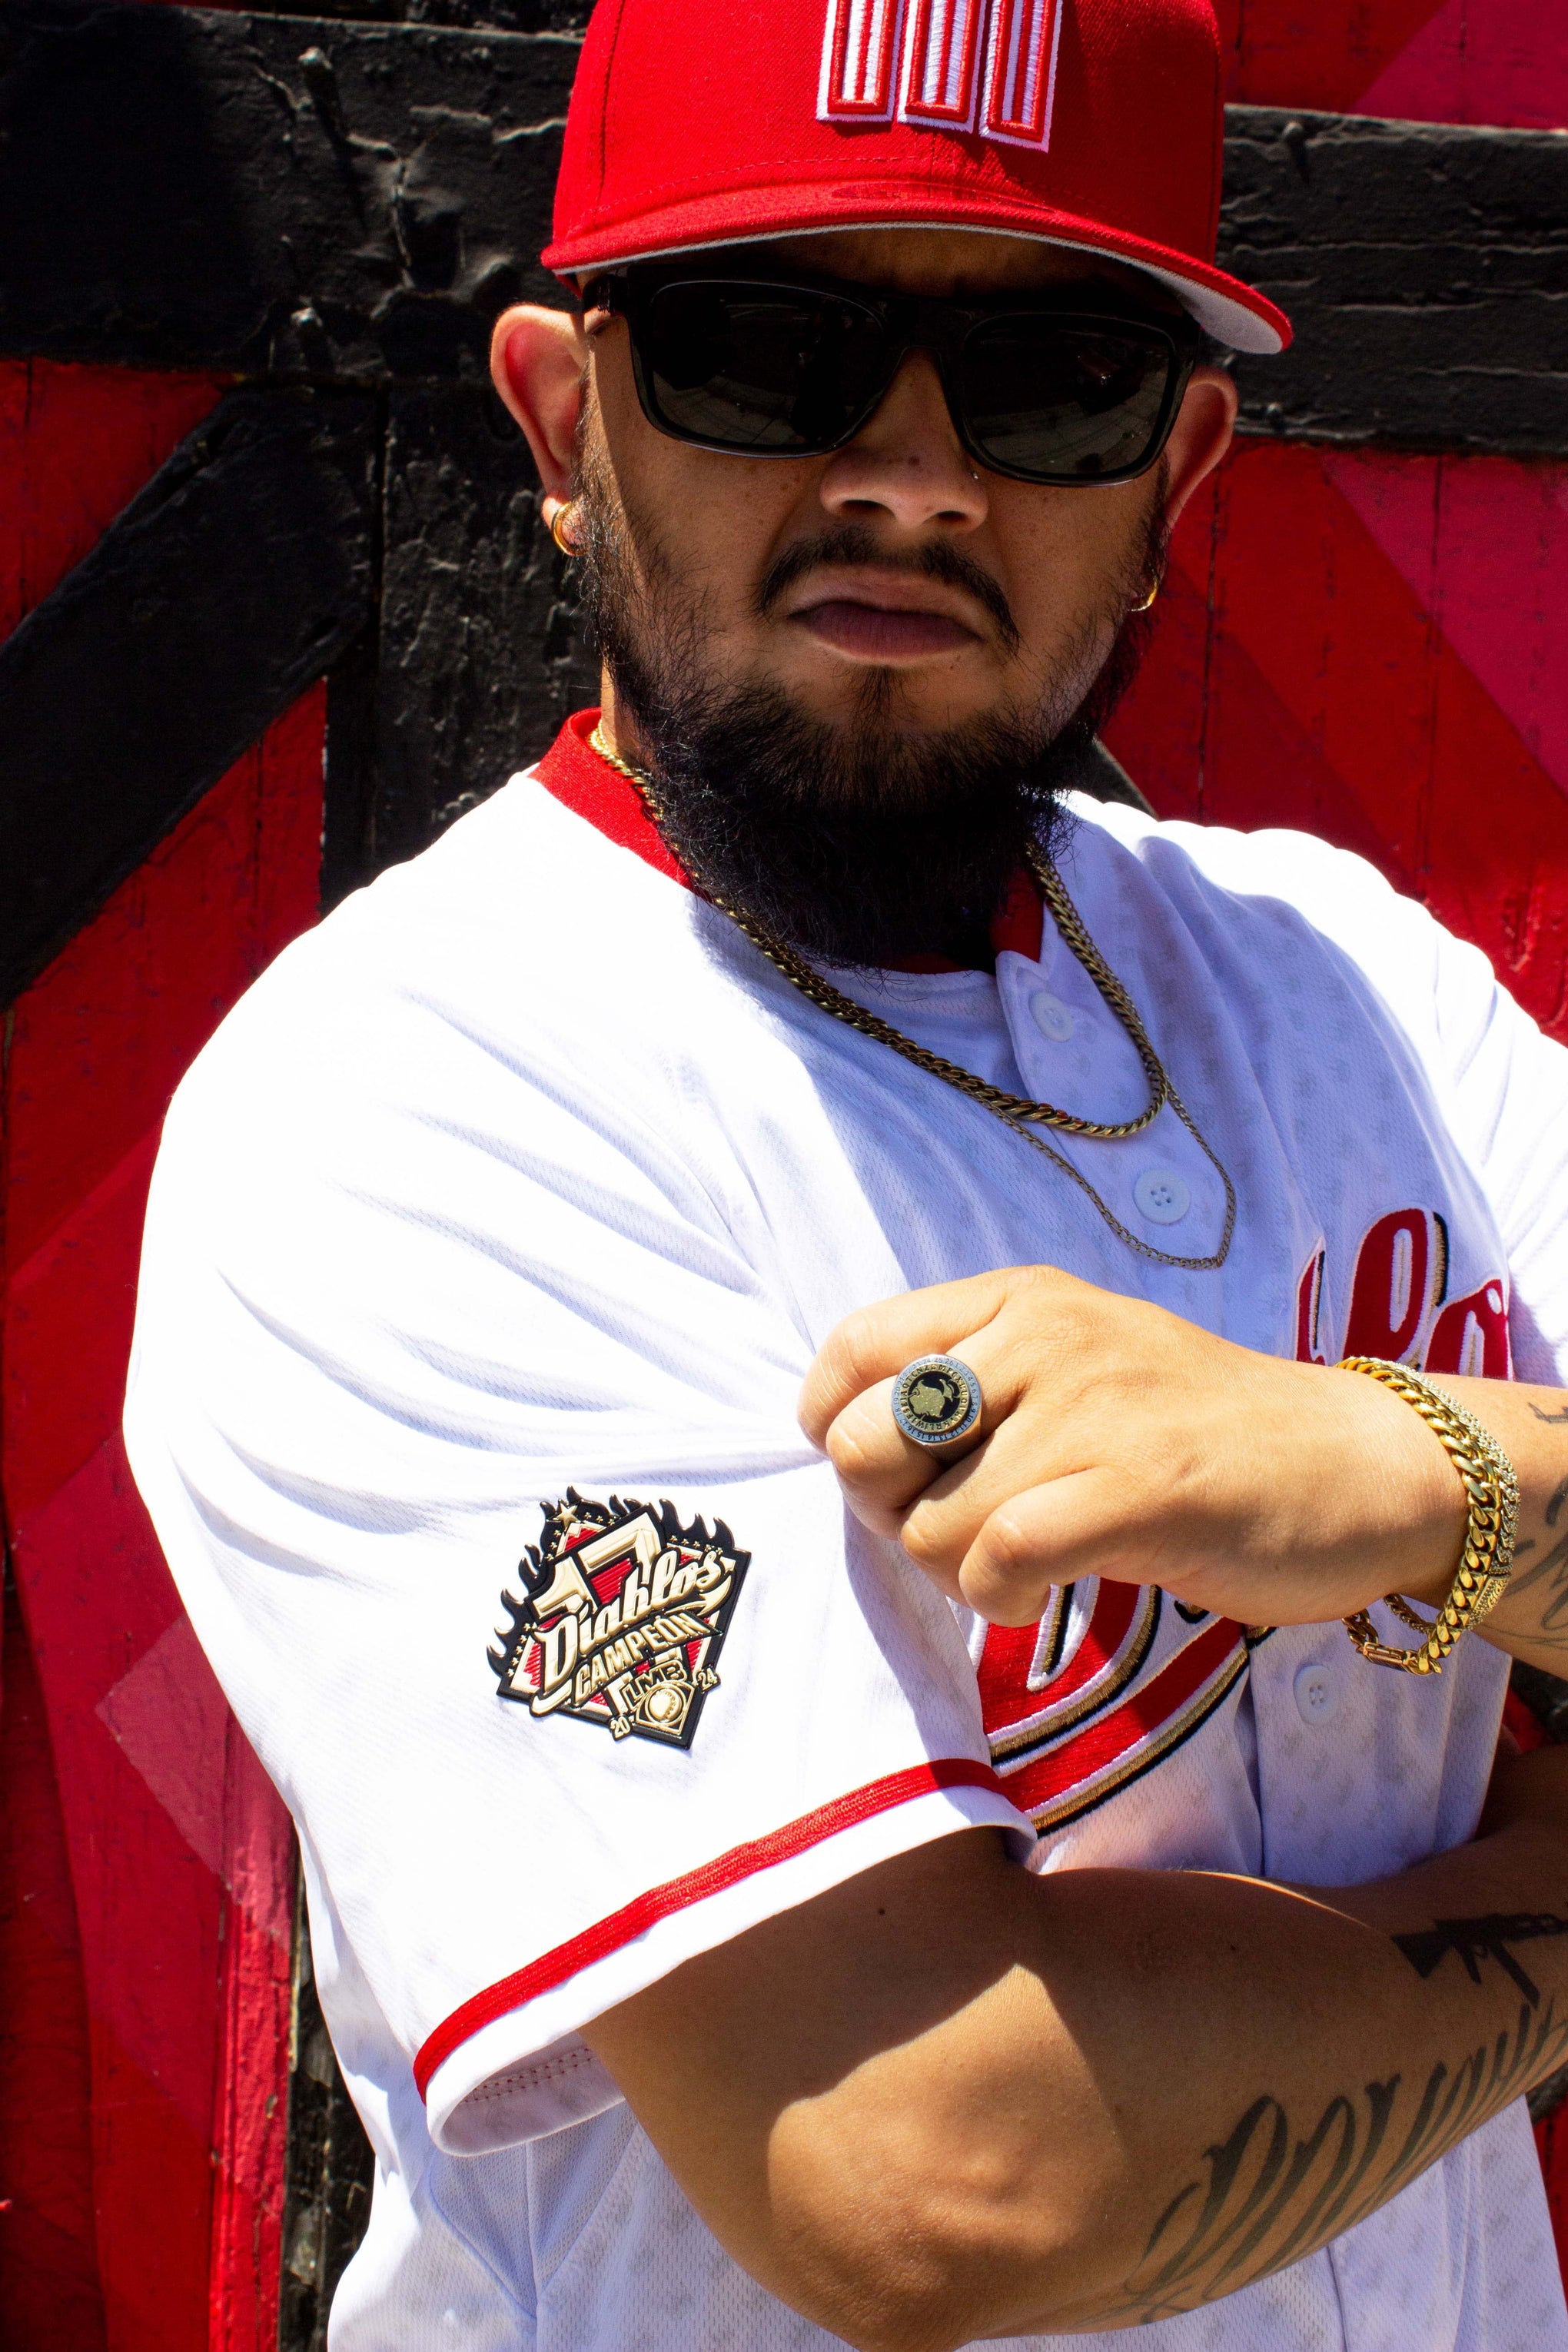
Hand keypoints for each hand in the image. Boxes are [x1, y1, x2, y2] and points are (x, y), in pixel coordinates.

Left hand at [799, 1265, 1465, 1627]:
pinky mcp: (1137, 1487)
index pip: (854, 1349)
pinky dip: (998, 1600)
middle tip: (955, 1535)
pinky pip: (1000, 1555)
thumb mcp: (1078, 1367)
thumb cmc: (1199, 1432)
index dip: (837, 1429)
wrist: (1357, 1466)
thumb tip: (853, 1445)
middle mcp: (1043, 1335)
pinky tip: (1036, 1598)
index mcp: (1018, 1300)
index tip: (888, 1478)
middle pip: (869, 1443)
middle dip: (890, 1515)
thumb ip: (976, 1384)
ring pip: (931, 1521)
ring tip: (1015, 1571)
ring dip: (955, 1576)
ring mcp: (1091, 1407)